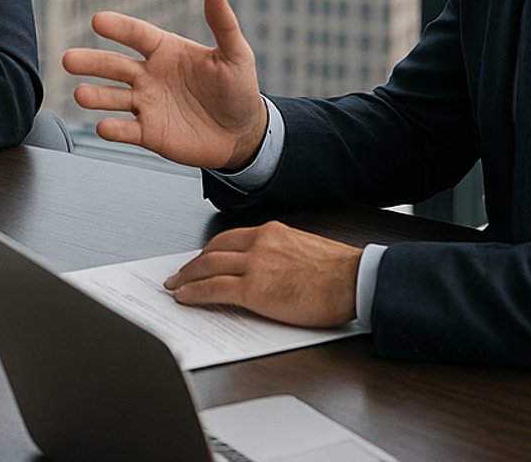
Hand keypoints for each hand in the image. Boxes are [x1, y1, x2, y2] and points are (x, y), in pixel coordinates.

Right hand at [61, 0, 268, 169]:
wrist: (243, 134)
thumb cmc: (239, 90)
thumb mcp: (236, 54)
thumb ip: (222, 23)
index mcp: (166, 51)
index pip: (137, 34)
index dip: (118, 28)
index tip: (98, 20)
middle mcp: (150, 76)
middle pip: (114, 65)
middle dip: (91, 62)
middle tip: (69, 59)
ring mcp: (146, 104)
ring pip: (114, 98)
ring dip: (96, 96)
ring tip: (80, 94)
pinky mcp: (149, 133)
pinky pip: (127, 130)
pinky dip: (114, 129)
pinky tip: (103, 127)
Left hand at [163, 222, 361, 328]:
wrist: (355, 280)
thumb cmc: (339, 273)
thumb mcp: (303, 252)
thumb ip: (279, 255)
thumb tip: (266, 272)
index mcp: (271, 232)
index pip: (228, 239)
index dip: (208, 252)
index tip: (199, 260)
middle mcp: (259, 243)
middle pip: (213, 251)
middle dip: (192, 265)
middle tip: (179, 274)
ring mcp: (255, 265)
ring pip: (208, 268)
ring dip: (187, 278)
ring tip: (176, 287)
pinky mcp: (254, 289)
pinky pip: (214, 290)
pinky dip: (195, 294)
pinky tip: (185, 298)